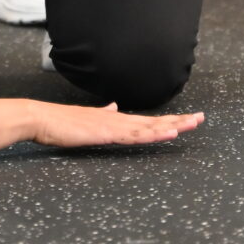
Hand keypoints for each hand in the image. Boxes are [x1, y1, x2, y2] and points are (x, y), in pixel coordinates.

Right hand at [30, 101, 203, 151]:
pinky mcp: (105, 133)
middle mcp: (118, 120)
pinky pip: (135, 136)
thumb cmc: (61, 123)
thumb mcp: (87, 120)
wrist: (41, 119)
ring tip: (192, 124)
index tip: (187, 118)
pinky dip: (154, 134)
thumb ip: (103, 115)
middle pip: (155, 121)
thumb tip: (113, 107)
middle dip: (179, 120)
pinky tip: (168, 133)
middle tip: (201, 118)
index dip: (168, 119)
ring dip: (172, 125)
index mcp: (115, 119)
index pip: (148, 120)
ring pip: (149, 127)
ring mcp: (113, 126)